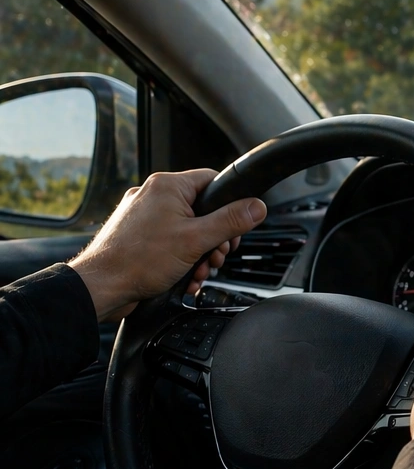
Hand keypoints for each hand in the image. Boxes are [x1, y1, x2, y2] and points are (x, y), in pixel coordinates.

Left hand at [70, 169, 267, 322]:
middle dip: (215, 239)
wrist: (101, 287)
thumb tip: (257, 207)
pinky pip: (171, 240)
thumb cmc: (138, 261)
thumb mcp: (197, 240)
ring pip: (188, 228)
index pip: (213, 181)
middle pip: (203, 209)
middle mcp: (153, 195)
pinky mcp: (138, 234)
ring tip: (198, 270)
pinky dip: (182, 258)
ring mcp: (143, 215)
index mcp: (167, 186)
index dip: (231, 205)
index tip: (236, 226)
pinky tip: (185, 276)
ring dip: (200, 253)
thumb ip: (231, 221)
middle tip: (216, 256)